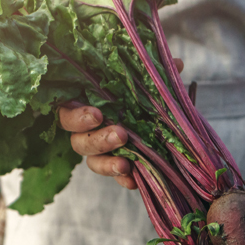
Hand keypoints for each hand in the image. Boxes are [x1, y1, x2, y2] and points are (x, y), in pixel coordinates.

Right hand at [57, 60, 183, 190]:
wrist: (156, 116)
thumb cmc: (136, 93)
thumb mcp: (144, 80)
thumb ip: (154, 73)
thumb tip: (177, 63)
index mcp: (84, 106)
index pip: (67, 114)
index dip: (77, 117)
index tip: (97, 114)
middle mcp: (86, 132)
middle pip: (79, 142)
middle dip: (98, 140)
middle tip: (121, 134)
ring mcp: (99, 152)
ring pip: (93, 162)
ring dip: (108, 164)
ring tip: (125, 163)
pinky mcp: (114, 166)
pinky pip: (114, 177)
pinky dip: (123, 180)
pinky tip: (133, 181)